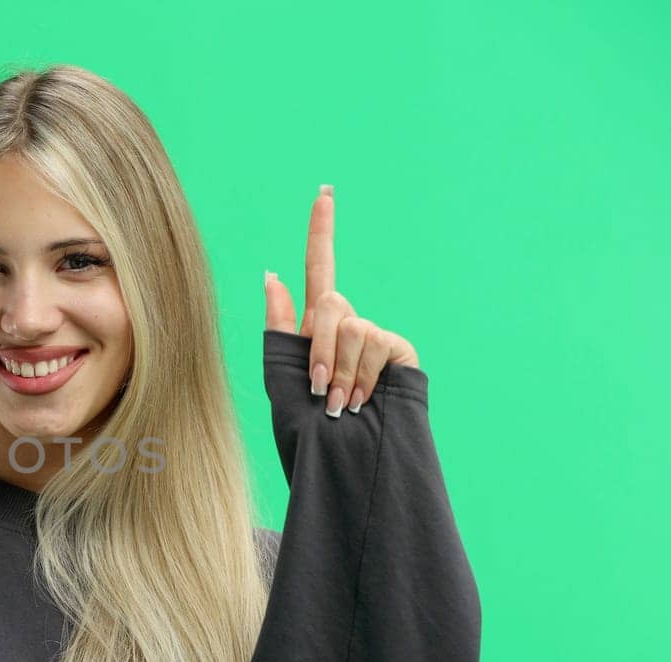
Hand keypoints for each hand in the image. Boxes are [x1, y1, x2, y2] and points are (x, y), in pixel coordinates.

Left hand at [263, 185, 419, 416]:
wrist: (343, 459)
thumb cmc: (308, 427)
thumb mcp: (282, 376)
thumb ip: (279, 326)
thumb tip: (272, 274)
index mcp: (316, 328)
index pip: (318, 269)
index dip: (320, 231)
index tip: (324, 192)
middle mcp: (349, 325)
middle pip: (329, 304)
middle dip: (319, 351)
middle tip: (320, 392)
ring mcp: (375, 337)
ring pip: (350, 325)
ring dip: (340, 371)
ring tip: (342, 404)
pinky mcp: (399, 349)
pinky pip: (372, 341)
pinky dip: (360, 375)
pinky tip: (362, 400)